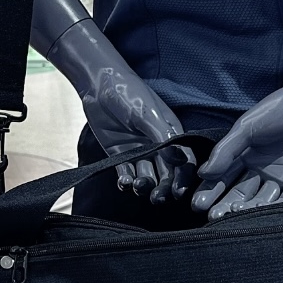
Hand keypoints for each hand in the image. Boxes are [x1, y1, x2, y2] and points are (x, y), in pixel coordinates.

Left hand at [55, 19, 193, 200]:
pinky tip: (124, 183)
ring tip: (138, 186)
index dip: (184, 177)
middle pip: (166, 174)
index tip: (179, 191)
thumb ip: (162, 137)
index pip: (184, 161)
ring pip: (147, 176)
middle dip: (164, 187)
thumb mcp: (147, 113)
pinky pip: (126, 174)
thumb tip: (181, 161)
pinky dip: (126, 182)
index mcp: (171, 134)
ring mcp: (139, 152)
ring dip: (145, 186)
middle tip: (158, 197)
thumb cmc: (129, 93)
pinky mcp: (120, 155)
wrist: (98, 85)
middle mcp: (158, 146)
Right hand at [192, 35, 282, 218]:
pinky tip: (259, 215)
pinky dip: (272, 210)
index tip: (197, 204)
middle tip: (212, 217)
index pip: (223, 177)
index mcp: (245, 154)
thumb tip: (204, 173)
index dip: (210, 190)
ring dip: (247, 210)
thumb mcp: (247, 127)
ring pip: (260, 200)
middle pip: (240, 193)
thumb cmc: (282, 108)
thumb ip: (226, 150)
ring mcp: (281, 177)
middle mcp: (261, 169)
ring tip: (233, 215)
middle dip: (225, 205)